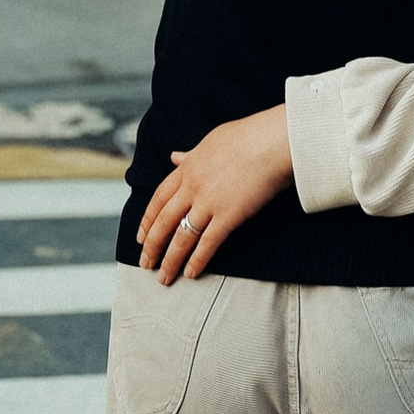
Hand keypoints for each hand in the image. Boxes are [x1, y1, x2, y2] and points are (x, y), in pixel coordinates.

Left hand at [137, 105, 294, 279]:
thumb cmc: (249, 136)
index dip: (147, 220)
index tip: (141, 236)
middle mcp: (192, 187)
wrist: (272, 141)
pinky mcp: (228, 216)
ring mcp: (208, 202)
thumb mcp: (212, 140)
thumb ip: (191, 154)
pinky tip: (191, 273)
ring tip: (164, 277)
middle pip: (164, 221)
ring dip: (170, 260)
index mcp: (187, 168)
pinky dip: (197, 260)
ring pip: (181, 237)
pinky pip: (208, 243)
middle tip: (145, 263)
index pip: (158, 198)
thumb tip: (175, 157)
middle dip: (152, 246)